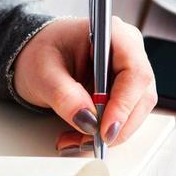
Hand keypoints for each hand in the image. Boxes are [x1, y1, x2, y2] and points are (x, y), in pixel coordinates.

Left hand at [13, 17, 156, 152]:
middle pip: (140, 96)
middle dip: (116, 125)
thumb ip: (64, 95)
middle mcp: (127, 52)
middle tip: (89, 141)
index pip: (134, 72)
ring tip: (76, 140)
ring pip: (135, 112)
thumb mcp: (43, 73)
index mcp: (112, 34)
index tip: (104, 129)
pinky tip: (81, 136)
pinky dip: (103, 132)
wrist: (34, 57)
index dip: (123, 104)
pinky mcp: (122, 92)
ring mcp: (127, 73)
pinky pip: (123, 118)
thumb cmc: (40, 52)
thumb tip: (86, 119)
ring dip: (108, 133)